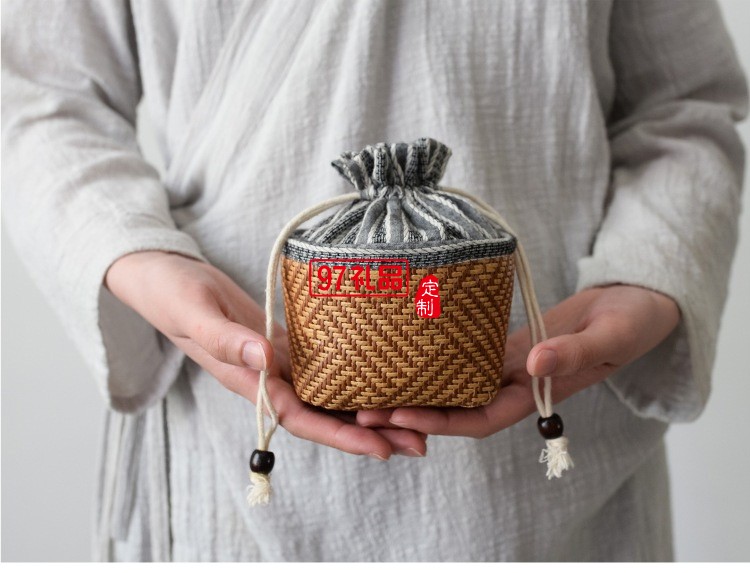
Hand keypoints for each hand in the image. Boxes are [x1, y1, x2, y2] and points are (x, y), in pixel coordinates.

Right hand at [105, 250, 426, 458]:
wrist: (169, 280)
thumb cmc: (175, 296)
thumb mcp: (197, 314)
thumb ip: (227, 341)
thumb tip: (265, 362)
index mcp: (250, 382)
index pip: (302, 417)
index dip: (342, 435)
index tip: (381, 447)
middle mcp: (270, 380)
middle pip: (326, 415)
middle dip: (371, 432)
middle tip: (421, 441)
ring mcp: (280, 364)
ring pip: (330, 393)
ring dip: (369, 408)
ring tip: (416, 416)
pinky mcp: (286, 345)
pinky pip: (324, 366)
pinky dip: (353, 375)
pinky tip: (384, 375)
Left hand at [356, 285, 679, 436]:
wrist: (634, 304)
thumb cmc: (630, 322)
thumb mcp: (608, 336)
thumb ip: (573, 352)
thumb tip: (532, 363)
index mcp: (538, 392)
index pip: (480, 419)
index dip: (440, 422)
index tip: (400, 414)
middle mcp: (515, 384)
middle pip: (456, 407)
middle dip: (411, 412)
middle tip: (361, 408)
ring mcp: (507, 365)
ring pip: (454, 384)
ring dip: (415, 387)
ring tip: (369, 383)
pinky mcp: (503, 344)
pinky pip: (464, 357)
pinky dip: (435, 359)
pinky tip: (405, 352)